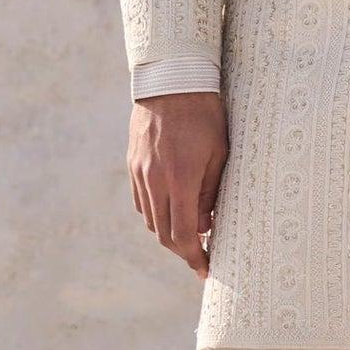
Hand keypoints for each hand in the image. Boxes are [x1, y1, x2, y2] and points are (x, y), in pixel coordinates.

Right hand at [128, 92, 228, 277]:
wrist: (172, 82)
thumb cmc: (205, 116)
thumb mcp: (218, 154)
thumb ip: (209, 194)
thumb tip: (204, 226)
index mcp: (179, 180)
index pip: (183, 234)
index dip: (194, 257)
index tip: (205, 268)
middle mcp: (154, 181)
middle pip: (162, 233)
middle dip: (182, 250)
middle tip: (199, 255)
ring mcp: (139, 173)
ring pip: (149, 219)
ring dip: (168, 232)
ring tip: (188, 232)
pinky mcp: (131, 164)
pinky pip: (140, 200)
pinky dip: (154, 213)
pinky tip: (170, 209)